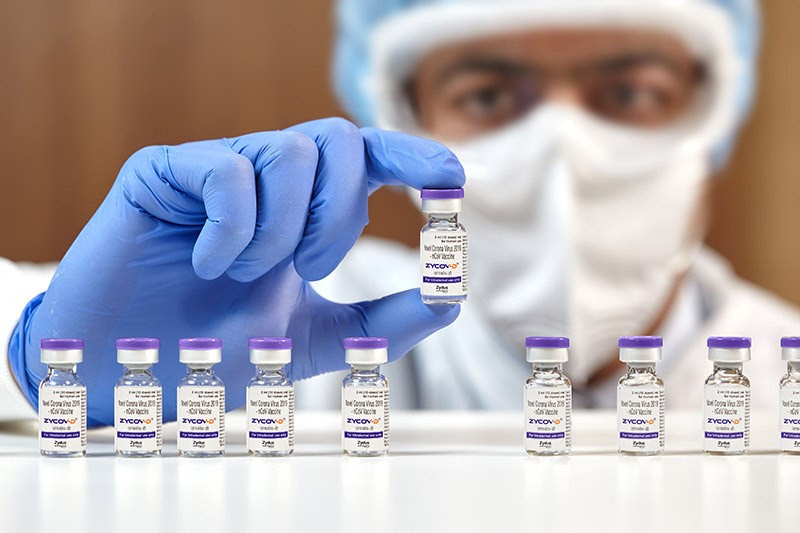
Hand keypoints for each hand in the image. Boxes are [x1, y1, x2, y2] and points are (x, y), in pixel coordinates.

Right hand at [8, 118, 463, 425]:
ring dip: (282, 230)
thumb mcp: (313, 340)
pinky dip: (234, 228)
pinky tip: (208, 264)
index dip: (412, 158)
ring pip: (287, 152)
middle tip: (309, 268)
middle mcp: (265, 181)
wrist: (128, 370)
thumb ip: (381, 323)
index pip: (366, 159)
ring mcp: (215, 170)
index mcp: (301, 210)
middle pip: (337, 139)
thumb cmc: (213, 349)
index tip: (452, 182)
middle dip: (339, 212)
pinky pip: (228, 169)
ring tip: (244, 274)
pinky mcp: (164, 171)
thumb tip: (451, 298)